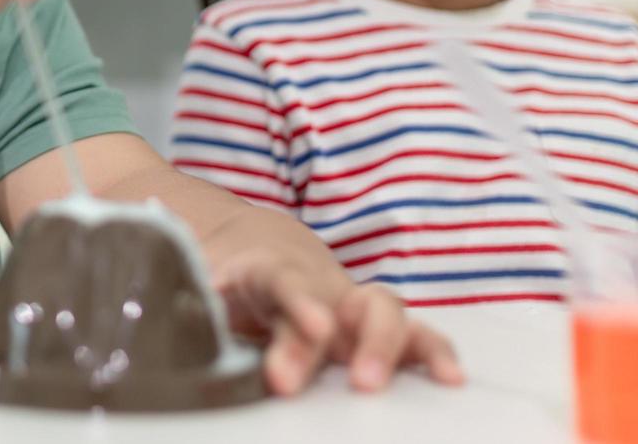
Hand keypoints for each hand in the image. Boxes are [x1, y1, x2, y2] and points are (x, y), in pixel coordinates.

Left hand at [211, 252, 464, 394]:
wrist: (256, 253)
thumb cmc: (227, 283)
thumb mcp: (205, 293)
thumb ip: (199, 309)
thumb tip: (186, 330)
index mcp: (267, 271)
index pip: (285, 281)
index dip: (303, 303)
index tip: (318, 328)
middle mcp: (319, 284)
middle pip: (344, 301)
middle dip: (359, 340)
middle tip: (360, 381)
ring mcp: (349, 304)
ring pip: (384, 311)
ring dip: (392, 348)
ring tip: (402, 384)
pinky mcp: (373, 329)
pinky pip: (410, 336)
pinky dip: (433, 354)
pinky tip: (452, 380)